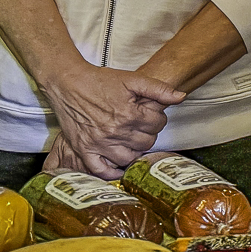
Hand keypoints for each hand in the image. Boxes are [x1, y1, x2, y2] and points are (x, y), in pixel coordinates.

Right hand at [44, 62, 183, 179]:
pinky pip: (101, 170)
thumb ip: (158, 88)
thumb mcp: (132, 79)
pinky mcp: (84, 150)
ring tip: (132, 140)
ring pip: (128, 158)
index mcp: (129, 114)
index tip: (151, 115)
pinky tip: (118, 166)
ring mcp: (99, 144)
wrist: (69, 83)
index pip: (157, 125)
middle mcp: (115, 132)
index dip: (158, 118)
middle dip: (148, 133)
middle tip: (142, 126)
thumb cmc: (100, 80)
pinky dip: (112, 172)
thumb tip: (181, 96)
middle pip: (146, 143)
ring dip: (135, 150)